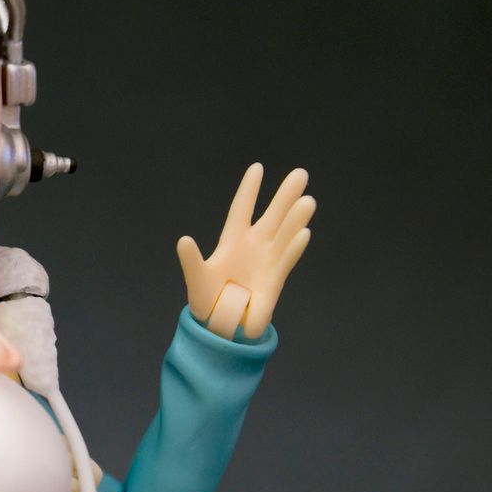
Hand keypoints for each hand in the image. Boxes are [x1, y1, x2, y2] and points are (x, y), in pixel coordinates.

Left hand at [177, 163, 314, 338]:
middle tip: (301, 173)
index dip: (249, 190)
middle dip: (284, 196)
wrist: (219, 323)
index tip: (257, 167)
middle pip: (271, 216)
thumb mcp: (196, 278)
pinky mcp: (274, 280)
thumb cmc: (206, 297)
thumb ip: (191, 260)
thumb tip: (183, 240)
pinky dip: (293, 247)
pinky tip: (304, 233)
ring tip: (307, 200)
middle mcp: (253, 246)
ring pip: (283, 235)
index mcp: (232, 241)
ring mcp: (266, 260)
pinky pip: (285, 260)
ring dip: (294, 219)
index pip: (242, 209)